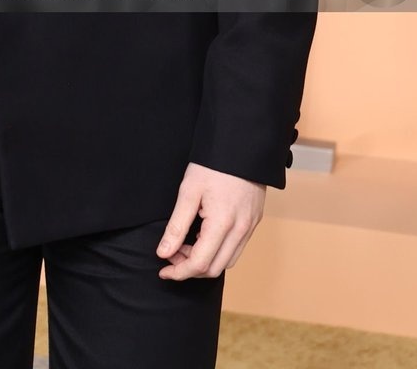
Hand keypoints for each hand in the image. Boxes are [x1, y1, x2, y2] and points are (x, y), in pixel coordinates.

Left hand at [156, 161, 265, 279]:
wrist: (242, 144)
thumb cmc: (213, 164)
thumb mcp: (189, 191)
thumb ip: (176, 226)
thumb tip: (163, 253)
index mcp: (222, 224)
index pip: (199, 264)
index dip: (178, 272)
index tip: (163, 269)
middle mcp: (240, 231)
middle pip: (214, 269)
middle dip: (189, 269)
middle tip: (171, 255)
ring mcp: (250, 227)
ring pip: (227, 262)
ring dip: (204, 262)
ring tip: (186, 245)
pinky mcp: (254, 221)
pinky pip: (236, 248)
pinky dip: (218, 252)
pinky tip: (204, 237)